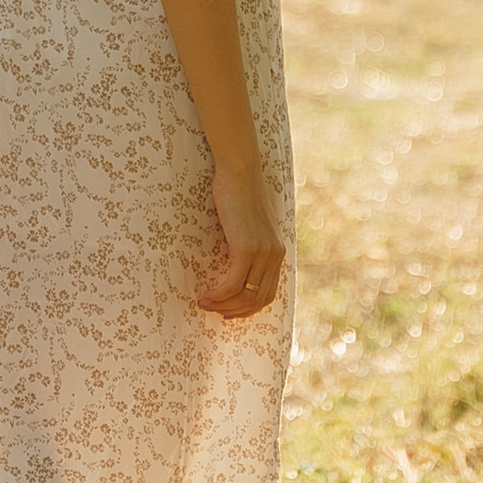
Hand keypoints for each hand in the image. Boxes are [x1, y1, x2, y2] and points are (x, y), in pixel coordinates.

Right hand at [193, 171, 284, 321]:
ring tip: (204, 303)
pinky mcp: (246, 248)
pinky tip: (206, 295)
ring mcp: (262, 253)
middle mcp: (274, 255)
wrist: (240, 171)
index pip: (267, 294)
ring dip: (223, 305)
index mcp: (277, 251)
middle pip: (257, 300)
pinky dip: (219, 295)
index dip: (247, 308)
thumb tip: (235, 261)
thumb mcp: (248, 223)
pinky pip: (233, 284)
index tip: (228, 311)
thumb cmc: (238, 193)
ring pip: (245, 296)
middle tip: (213, 310)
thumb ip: (249, 243)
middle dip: (234, 311)